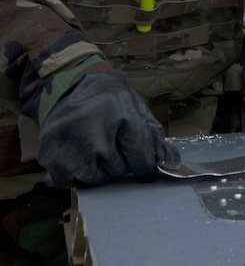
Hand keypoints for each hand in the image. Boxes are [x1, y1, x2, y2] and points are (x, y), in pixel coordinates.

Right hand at [38, 72, 179, 186]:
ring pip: (97, 178)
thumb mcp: (137, 108)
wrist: (74, 86)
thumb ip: (154, 136)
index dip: (145, 167)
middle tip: (111, 142)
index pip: (140, 155)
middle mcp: (95, 128)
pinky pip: (74, 181)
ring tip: (95, 146)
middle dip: (120, 162)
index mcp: (120, 112)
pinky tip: (79, 152)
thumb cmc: (111, 100)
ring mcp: (71, 143)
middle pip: (119, 168)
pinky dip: (79, 173)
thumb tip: (171, 163)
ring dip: (100, 168)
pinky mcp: (51, 156)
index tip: (146, 172)